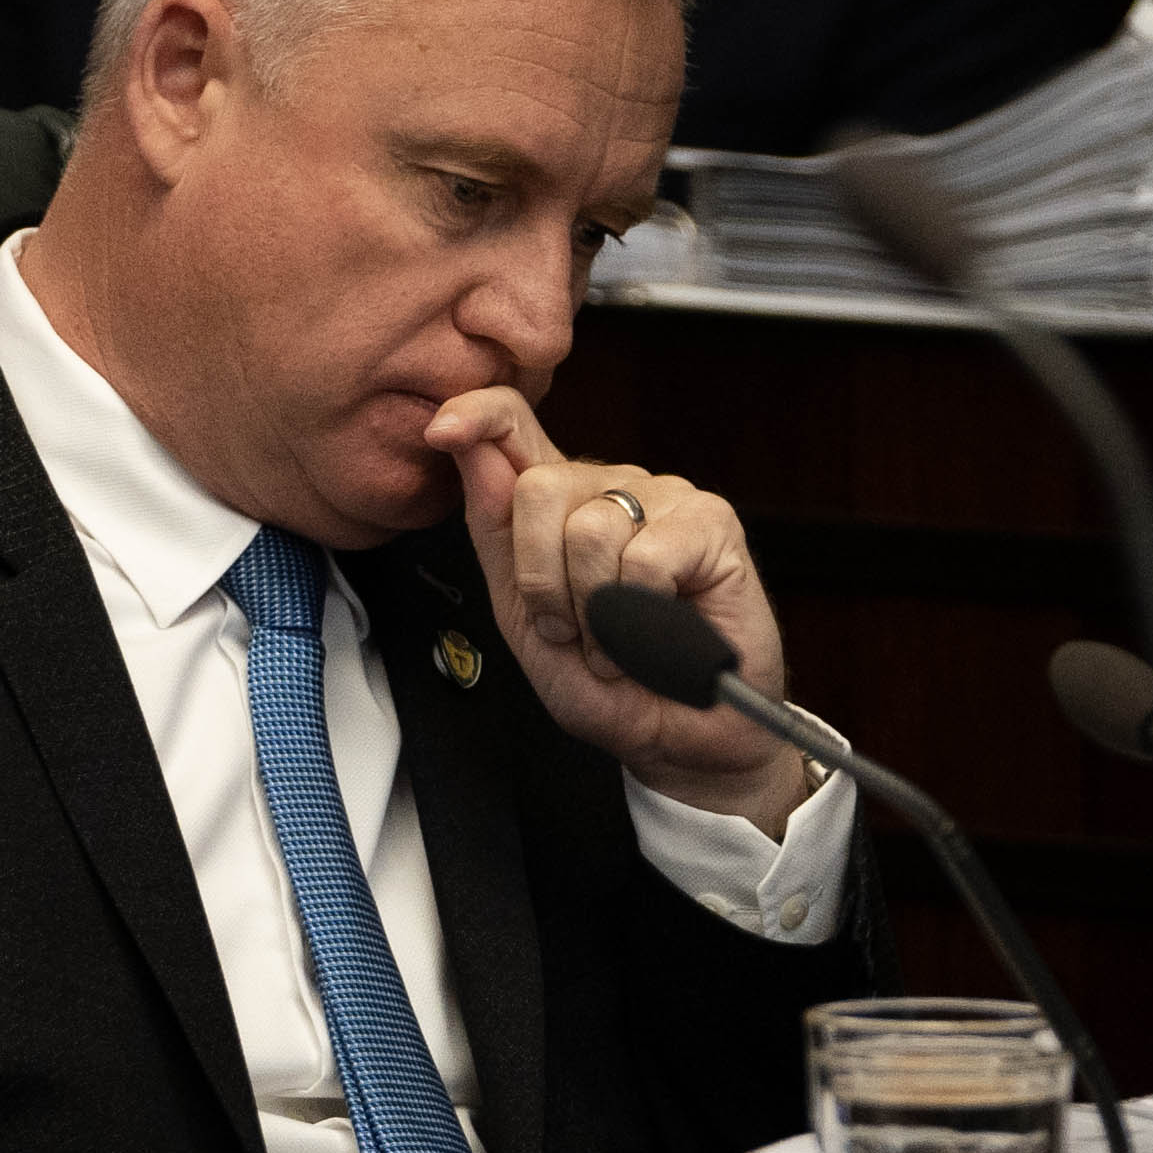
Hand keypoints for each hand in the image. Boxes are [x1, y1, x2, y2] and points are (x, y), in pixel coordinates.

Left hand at [422, 387, 804, 831]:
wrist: (679, 739)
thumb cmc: (605, 683)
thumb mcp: (523, 618)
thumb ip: (494, 534)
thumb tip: (469, 448)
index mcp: (556, 502)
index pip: (512, 425)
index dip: (475, 414)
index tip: (440, 432)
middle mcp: (609, 486)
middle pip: (538, 488)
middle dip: (541, 583)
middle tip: (572, 634)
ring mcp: (663, 497)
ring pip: (590, 528)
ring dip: (594, 612)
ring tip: (616, 645)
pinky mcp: (712, 523)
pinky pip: (645, 557)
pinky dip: (639, 617)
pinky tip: (657, 638)